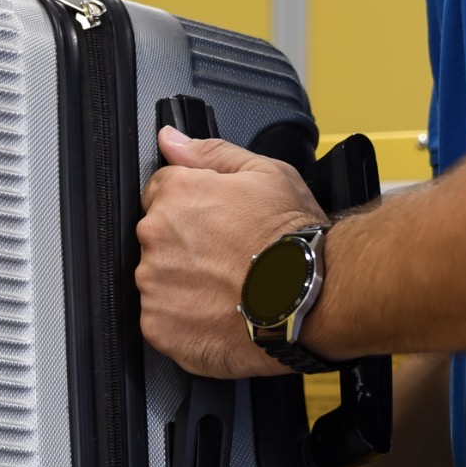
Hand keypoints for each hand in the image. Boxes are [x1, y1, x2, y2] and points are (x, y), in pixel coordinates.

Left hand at [136, 125, 327, 377]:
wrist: (311, 299)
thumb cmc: (293, 241)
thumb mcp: (266, 173)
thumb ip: (209, 153)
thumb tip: (171, 140)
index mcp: (177, 195)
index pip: (160, 193)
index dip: (192, 208)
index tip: (215, 225)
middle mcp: (156, 238)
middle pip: (157, 238)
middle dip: (185, 246)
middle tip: (227, 259)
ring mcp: (154, 285)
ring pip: (157, 280)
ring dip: (183, 284)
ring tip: (226, 290)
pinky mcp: (158, 327)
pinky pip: (161, 321)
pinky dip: (183, 321)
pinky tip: (217, 314)